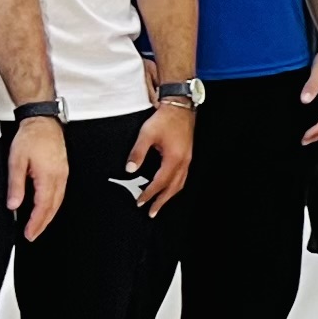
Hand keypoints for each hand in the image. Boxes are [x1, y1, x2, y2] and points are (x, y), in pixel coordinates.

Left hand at [8, 115, 69, 241]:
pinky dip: (53, 205)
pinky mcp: (63, 171)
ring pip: (58, 202)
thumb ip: (16, 185)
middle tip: (32, 235)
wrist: (42, 122)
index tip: (28, 234)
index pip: (43, 206)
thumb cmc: (31, 138)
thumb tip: (14, 205)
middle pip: (53, 208)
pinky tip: (46, 208)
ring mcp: (63, 174)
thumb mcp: (16, 161)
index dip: (36, 222)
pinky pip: (60, 193)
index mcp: (48, 176)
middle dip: (43, 224)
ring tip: (38, 226)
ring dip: (48, 216)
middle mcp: (59, 178)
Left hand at [127, 99, 196, 214]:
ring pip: (180, 183)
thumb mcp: (146, 134)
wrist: (179, 106)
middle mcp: (183, 161)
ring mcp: (187, 158)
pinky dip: (176, 186)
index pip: (160, 182)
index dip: (149, 193)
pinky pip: (183, 176)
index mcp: (174, 158)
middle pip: (173, 188)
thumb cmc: (165, 118)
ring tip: (161, 204)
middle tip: (152, 212)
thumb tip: (130, 169)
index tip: (140, 202)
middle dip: (162, 201)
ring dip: (170, 195)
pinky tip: (171, 186)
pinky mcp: (187, 155)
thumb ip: (137, 153)